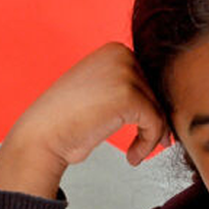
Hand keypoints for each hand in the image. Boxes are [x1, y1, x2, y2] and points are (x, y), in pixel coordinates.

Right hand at [0, 43, 167, 198]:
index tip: (148, 131)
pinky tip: (132, 157)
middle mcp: (120, 54)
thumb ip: (128, 86)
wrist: (42, 136)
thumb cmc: (68, 121)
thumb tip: (167, 99)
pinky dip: (148, 143)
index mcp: (114, 50)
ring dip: (151, 136)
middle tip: (145, 145)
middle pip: (157, 93)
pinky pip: (155, 122)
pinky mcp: (128, 95)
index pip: (150, 81)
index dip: (151, 108)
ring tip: (136, 153)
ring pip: (159, 109)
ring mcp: (124, 73)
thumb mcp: (102, 91)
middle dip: (154, 122)